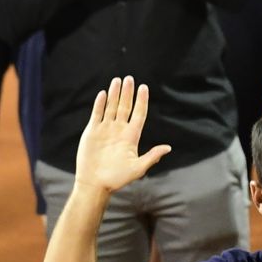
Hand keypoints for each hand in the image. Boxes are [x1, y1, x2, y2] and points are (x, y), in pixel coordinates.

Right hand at [75, 75, 171, 193]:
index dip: (141, 101)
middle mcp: (119, 130)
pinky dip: (100, 104)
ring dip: (115, 94)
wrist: (95, 184)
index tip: (144, 88)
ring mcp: (106, 129)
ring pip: (111, 107)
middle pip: (125, 107)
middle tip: (130, 78)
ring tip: (118, 80)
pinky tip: (104, 93)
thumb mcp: (137, 168)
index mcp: (131, 137)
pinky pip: (97, 114)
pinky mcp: (92, 131)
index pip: (139, 114)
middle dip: (128, 93)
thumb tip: (168, 148)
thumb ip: (152, 157)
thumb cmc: (117, 179)